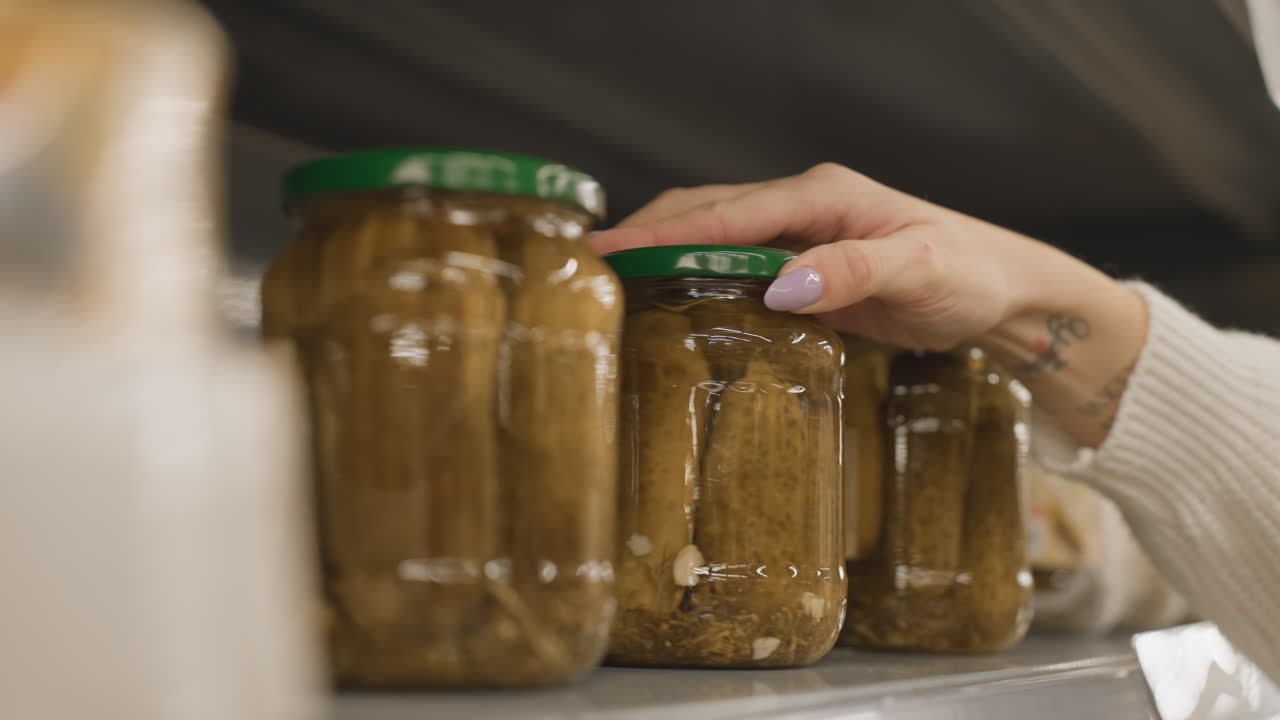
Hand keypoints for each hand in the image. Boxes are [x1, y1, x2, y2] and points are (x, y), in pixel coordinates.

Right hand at [591, 163, 1148, 447]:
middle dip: (646, 235)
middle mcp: (803, 208)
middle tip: (588, 266)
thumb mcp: (920, 271)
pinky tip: (671, 303)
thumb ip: (851, 272)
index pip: (726, 211)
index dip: (663, 231)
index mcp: (822, 195)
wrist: (1001, 291)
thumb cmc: (969, 273)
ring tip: (610, 284)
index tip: (610, 248)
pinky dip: (695, 279)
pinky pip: (736, 269)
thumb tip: (780, 284)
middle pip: (706, 212)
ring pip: (715, 238)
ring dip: (664, 254)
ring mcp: (800, 237)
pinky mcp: (803, 268)